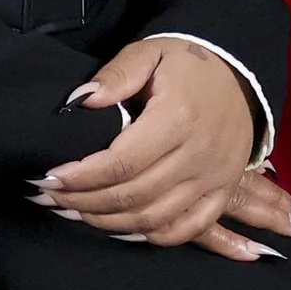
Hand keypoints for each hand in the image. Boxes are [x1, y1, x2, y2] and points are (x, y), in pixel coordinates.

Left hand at [35, 39, 290, 252]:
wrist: (241, 73)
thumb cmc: (188, 64)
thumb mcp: (150, 53)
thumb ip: (116, 74)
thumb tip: (80, 100)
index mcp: (178, 118)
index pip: (121, 163)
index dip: (81, 176)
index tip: (49, 177)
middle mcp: (198, 155)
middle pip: (132, 195)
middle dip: (84, 201)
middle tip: (50, 198)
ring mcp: (213, 178)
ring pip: (154, 218)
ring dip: (109, 223)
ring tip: (75, 212)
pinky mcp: (222, 192)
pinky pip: (186, 229)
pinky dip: (152, 236)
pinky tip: (120, 229)